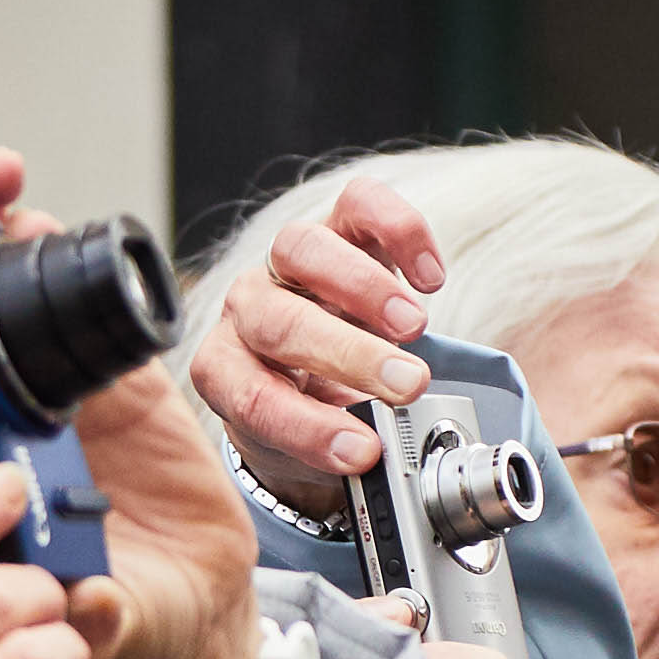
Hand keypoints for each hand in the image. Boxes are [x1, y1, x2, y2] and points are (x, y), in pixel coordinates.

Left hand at [189, 175, 450, 516]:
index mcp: (227, 371)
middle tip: (406, 384)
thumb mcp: (316, 441)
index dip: (306, 427)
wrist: (320, 365)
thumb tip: (387, 454)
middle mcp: (247, 310)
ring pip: (301, 249)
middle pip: (279, 322)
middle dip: (348, 356)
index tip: (362, 453)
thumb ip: (341, 444)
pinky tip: (431, 277)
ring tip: (416, 327)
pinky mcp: (336, 224)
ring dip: (364, 289)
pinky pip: (358, 204)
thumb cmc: (316, 407)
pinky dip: (400, 231)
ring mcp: (286, 262)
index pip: (251, 396)